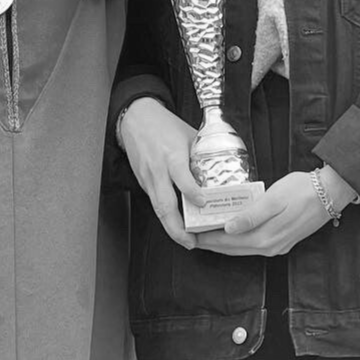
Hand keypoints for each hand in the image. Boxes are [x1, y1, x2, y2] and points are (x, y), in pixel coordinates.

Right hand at [118, 98, 203, 250]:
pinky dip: (166, 217)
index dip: (191, 191)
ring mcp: (148, 178)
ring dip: (171, 228)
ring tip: (186, 241)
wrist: (136, 118)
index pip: (181, 176)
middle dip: (177, 227)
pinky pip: (155, 203)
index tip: (203, 202)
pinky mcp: (144, 183)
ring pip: (158, 209)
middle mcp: (158, 170)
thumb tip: (223, 173)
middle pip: (164, 204)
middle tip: (191, 241)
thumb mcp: (189, 136)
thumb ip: (202, 155)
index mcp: (172, 155)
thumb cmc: (164, 125)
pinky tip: (177, 226)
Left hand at [197, 169, 344, 257]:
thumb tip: (229, 228)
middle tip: (193, 236)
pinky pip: (254, 246)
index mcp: (265, 237)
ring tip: (208, 235)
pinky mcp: (283, 241)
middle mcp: (270, 246)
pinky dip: (239, 242)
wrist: (331, 193)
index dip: (208, 239)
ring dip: (224, 244)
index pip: (228, 242)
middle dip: (212, 244)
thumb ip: (251, 215)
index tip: (191, 235)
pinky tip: (233, 233)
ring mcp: (278, 246)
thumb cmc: (303, 190)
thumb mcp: (274, 198)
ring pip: (243, 249)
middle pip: (233, 249)